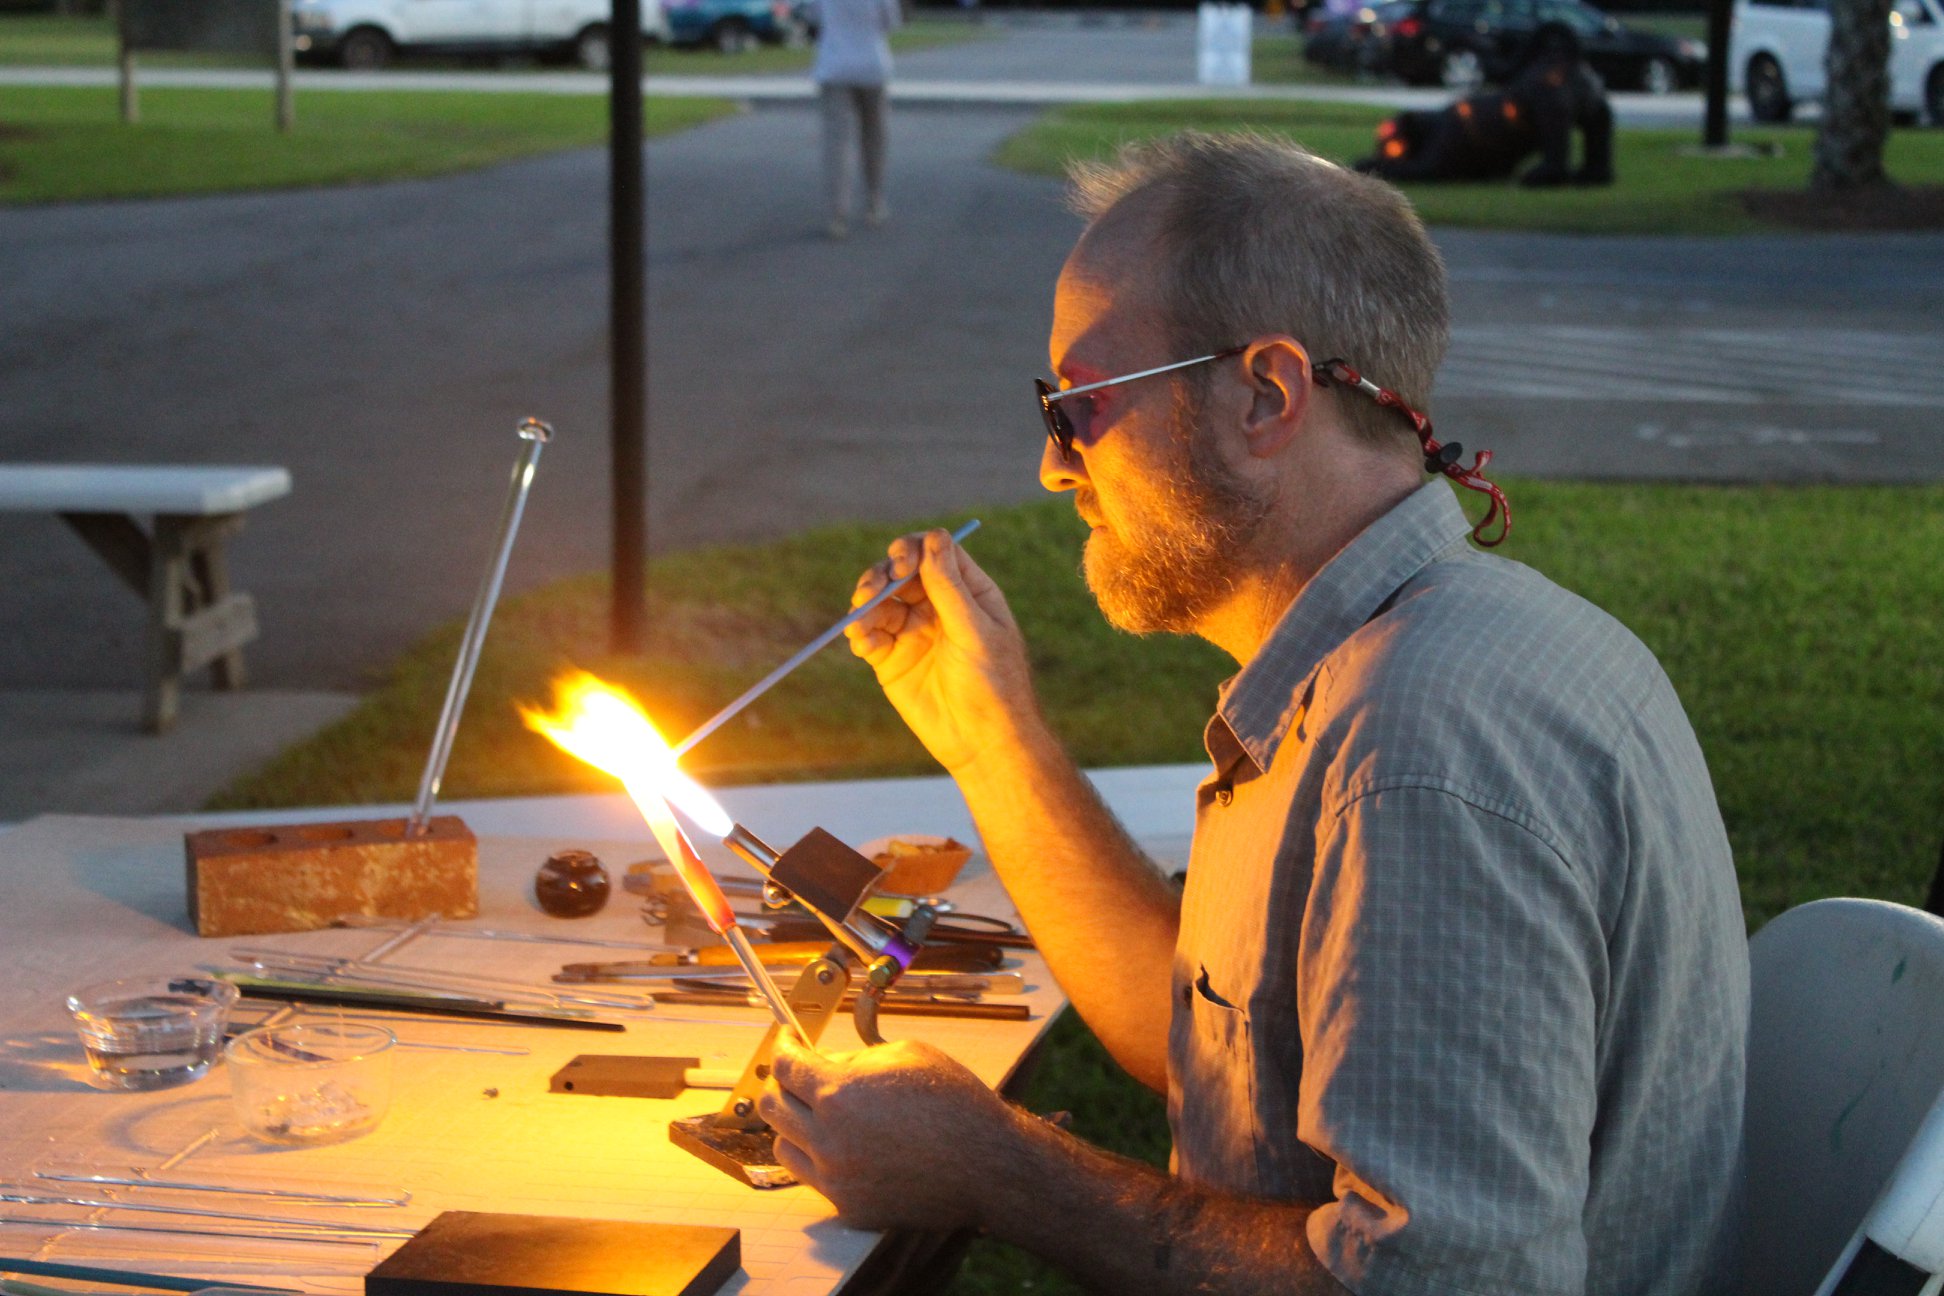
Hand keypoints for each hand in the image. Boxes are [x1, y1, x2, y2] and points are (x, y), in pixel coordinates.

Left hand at [761, 1034, 1021, 1231]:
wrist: (987, 1163)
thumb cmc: (954, 1102)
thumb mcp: (905, 1054)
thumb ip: (855, 1059)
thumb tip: (826, 1064)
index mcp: (840, 1093)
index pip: (785, 1066)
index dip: (783, 1047)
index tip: (787, 1040)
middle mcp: (828, 1139)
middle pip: (772, 1107)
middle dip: (780, 1082)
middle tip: (796, 1074)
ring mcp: (836, 1179)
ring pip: (784, 1146)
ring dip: (795, 1125)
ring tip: (821, 1113)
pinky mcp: (849, 1207)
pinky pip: (815, 1179)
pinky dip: (822, 1158)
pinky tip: (847, 1145)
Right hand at [843, 528, 1039, 775]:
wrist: (981, 742)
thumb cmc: (994, 684)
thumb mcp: (975, 631)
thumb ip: (950, 588)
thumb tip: (933, 538)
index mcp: (967, 592)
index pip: (934, 552)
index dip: (912, 549)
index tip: (901, 565)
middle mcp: (936, 607)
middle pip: (899, 572)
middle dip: (881, 574)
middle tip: (872, 590)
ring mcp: (912, 632)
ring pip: (879, 601)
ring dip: (864, 602)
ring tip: (860, 616)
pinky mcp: (891, 660)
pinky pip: (868, 635)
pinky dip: (859, 633)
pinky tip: (861, 641)